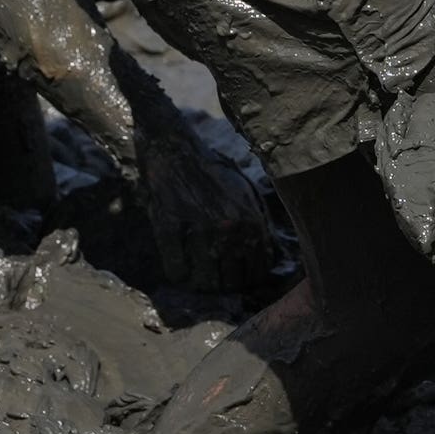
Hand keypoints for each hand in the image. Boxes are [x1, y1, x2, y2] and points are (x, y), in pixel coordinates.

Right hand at [131, 108, 272, 290]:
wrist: (175, 148)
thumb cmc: (212, 172)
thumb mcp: (245, 194)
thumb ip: (257, 227)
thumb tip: (265, 263)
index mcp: (251, 221)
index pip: (256, 272)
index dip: (247, 281)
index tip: (237, 279)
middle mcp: (228, 228)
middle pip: (230, 281)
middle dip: (224, 285)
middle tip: (215, 282)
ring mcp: (197, 228)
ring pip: (204, 281)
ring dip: (201, 285)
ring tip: (197, 279)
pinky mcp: (169, 226)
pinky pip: (176, 269)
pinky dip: (178, 274)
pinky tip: (179, 268)